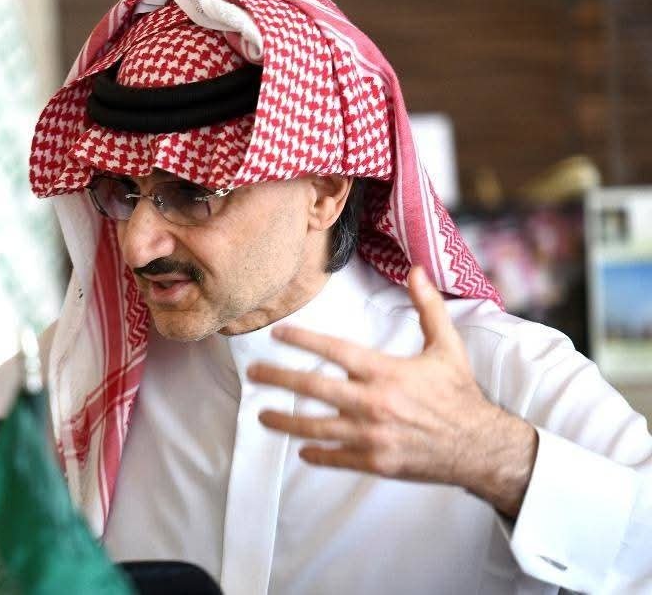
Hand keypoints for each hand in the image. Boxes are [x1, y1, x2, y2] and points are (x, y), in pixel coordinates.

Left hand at [248, 267, 537, 517]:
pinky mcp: (375, 462)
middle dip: (278, 378)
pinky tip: (301, 447)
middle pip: (313, 388)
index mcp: (386, 372)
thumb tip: (416, 270)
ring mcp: (372, 436)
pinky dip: (315, 453)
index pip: (334, 351)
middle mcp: (374, 403)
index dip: (302, 339)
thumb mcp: (447, 347)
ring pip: (315, 427)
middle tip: (253, 373)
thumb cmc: (460, 395)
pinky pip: (335, 457)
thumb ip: (427, 307)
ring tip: (262, 414)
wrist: (480, 447)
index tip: (277, 333)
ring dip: (284, 420)